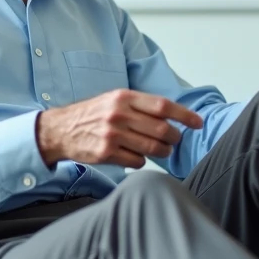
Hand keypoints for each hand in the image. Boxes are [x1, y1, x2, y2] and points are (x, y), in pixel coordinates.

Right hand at [36, 90, 203, 168]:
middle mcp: (119, 114)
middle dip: (175, 138)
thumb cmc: (93, 114)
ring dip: (163, 152)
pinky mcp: (106, 153)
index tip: (198, 123)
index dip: (184, 115)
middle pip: (161, 129)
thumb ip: (141, 105)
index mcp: (124, 97)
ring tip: (162, 151)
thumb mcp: (114, 99)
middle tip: (175, 140)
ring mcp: (112, 135)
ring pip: (152, 148)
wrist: (60, 130)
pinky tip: (137, 156)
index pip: (163, 106)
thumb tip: (172, 116)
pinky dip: (142, 161)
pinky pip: (137, 161)